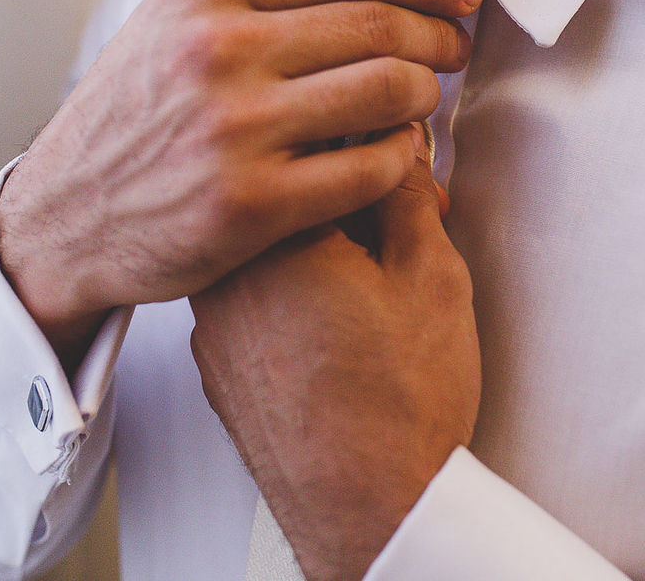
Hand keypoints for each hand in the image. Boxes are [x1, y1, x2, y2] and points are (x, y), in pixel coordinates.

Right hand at [0, 0, 481, 366]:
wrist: (63, 214)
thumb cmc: (133, 114)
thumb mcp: (174, 21)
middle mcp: (218, 47)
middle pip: (380, 24)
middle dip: (439, 34)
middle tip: (454, 47)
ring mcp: (235, 126)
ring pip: (387, 91)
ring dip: (424, 95)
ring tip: (422, 100)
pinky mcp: (250, 203)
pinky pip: (371, 170)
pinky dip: (403, 159)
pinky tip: (397, 154)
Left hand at [189, 151, 480, 580]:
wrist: (368, 511)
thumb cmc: (399, 409)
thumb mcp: (430, 274)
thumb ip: (404, 189)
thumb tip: (395, 140)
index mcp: (278, 235)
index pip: (314, 141)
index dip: (372, 133)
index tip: (401, 136)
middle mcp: (229, 270)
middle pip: (284, 187)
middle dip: (350, 181)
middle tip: (414, 205)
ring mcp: (214, 318)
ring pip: (269, 237)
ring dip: (323, 229)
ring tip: (387, 258)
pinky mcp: (217, 357)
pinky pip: (253, 288)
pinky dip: (296, 278)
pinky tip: (348, 303)